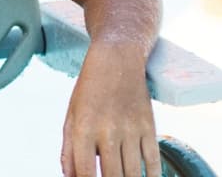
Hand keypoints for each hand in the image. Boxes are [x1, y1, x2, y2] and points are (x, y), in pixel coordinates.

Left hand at [62, 45, 158, 176]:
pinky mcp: (148, 126)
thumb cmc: (89, 89)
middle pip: (112, 176)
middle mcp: (107, 130)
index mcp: (83, 129)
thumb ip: (68, 151)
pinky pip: (153, 159)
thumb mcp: (71, 117)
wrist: (117, 58)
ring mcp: (130, 129)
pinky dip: (152, 176)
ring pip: (133, 172)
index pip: (85, 172)